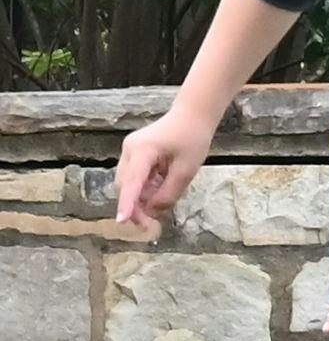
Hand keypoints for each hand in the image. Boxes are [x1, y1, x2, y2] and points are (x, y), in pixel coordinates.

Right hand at [114, 108, 211, 230]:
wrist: (193, 115)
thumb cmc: (193, 138)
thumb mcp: (187, 169)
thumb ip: (169, 193)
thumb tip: (153, 212)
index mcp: (143, 150)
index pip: (132, 182)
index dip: (127, 204)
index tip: (122, 221)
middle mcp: (130, 150)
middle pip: (126, 186)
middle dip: (136, 206)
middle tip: (150, 225)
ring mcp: (129, 151)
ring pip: (128, 183)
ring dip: (141, 197)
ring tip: (163, 198)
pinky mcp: (133, 153)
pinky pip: (135, 177)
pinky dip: (145, 187)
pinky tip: (161, 185)